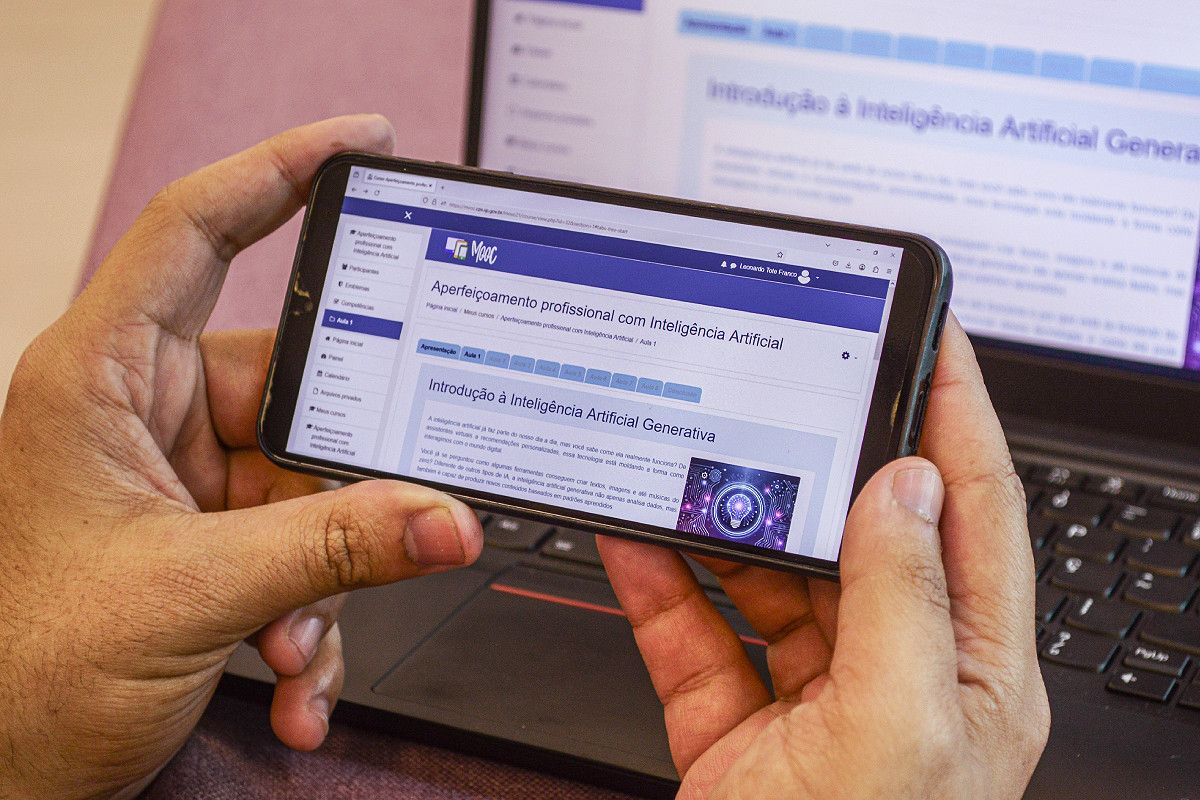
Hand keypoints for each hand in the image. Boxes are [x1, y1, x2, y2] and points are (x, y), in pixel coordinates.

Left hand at [0, 116, 482, 799]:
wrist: (6, 775)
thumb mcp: (188, 595)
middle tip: (392, 514)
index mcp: (103, 378)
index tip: (360, 141)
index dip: (278, 169)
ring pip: (311, 480)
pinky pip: (304, 540)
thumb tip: (443, 518)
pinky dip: (318, 610)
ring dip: (330, 572)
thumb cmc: (18, 671)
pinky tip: (297, 672)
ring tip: (297, 638)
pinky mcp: (214, 535)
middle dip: (341, 479)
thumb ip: (332, 549)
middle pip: (295, 388)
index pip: (194, 229)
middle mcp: (146, 413)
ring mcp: (184, 478)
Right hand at [599, 316, 1048, 798]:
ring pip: (763, 575)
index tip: (929, 332)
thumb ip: (902, 599)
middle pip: (857, 530)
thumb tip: (900, 483)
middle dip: (816, 456)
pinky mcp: (733, 722)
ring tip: (689, 457)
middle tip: (780, 383)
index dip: (956, 410)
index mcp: (967, 667)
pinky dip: (660, 581)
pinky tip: (636, 536)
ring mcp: (808, 696)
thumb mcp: (902, 731)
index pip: (972, 507)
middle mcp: (894, 672)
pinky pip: (693, 630)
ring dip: (722, 518)